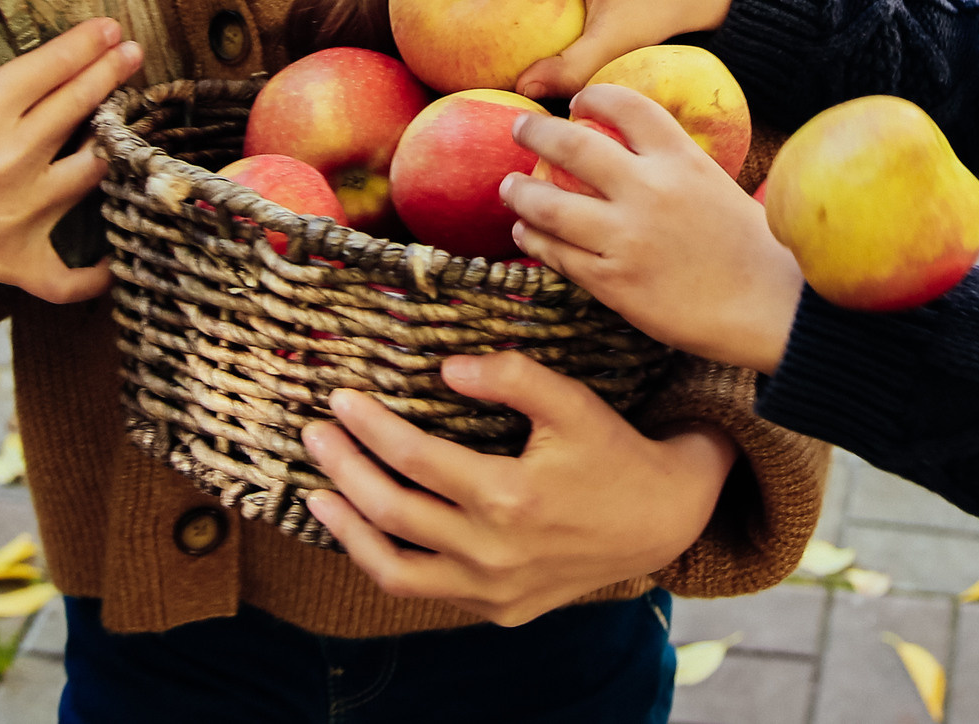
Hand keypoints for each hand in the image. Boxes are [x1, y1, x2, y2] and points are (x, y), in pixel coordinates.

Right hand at [0, 0, 143, 303]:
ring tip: (133, 125)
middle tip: (132, 54)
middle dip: (112, 76)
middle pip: (82, 109)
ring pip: (92, 174)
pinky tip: (122, 256)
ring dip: (117, 149)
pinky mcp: (11, 259)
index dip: (90, 42)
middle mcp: (6, 159)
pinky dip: (94, 277)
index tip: (112, 27)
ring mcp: (14, 214)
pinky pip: (65, 278)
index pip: (57, 65)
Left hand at [303, 354, 737, 625]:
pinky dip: (390, 560)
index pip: (413, 459)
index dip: (370, 427)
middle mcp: (493, 553)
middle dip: (343, 468)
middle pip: (391, 512)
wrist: (663, 519)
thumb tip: (446, 367)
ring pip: (395, 569)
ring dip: (348, 531)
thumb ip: (511, 377)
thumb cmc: (614, 452)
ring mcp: (493, 590)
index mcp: (508, 497)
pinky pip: (427, 590)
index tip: (342, 400)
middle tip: (315, 434)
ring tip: (321, 494)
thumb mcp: (572, 401)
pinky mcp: (500, 610)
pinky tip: (370, 530)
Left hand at [502, 86, 799, 375]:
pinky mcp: (614, 282)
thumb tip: (633, 154)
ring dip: (521, 193)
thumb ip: (674, 168)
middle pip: (573, 145)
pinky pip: (559, 256)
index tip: (578, 102)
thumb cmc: (751, 250)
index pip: (627, 106)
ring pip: (550, 206)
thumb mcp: (716, 187)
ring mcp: (628, 238)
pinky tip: (527, 237)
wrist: (771, 308)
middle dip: (536, 131)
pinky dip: (535, 242)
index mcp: (682, 160)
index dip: (594, 97)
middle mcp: (650, 191)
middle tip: (520, 127)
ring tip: (510, 188)